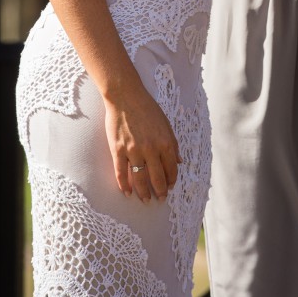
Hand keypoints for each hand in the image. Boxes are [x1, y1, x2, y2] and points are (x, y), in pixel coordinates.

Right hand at [104, 87, 181, 202]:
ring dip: (143, 192)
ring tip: (145, 200)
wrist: (126, 96)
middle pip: (157, 177)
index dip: (171, 180)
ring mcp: (133, 151)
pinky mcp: (118, 150)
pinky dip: (124, 185)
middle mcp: (150, 149)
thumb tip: (179, 161)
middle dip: (160, 191)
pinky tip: (127, 192)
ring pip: (140, 179)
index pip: (171, 168)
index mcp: (164, 142)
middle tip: (160, 199)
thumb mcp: (166, 123)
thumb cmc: (147, 108)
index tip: (171, 187)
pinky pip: (121, 173)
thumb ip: (173, 143)